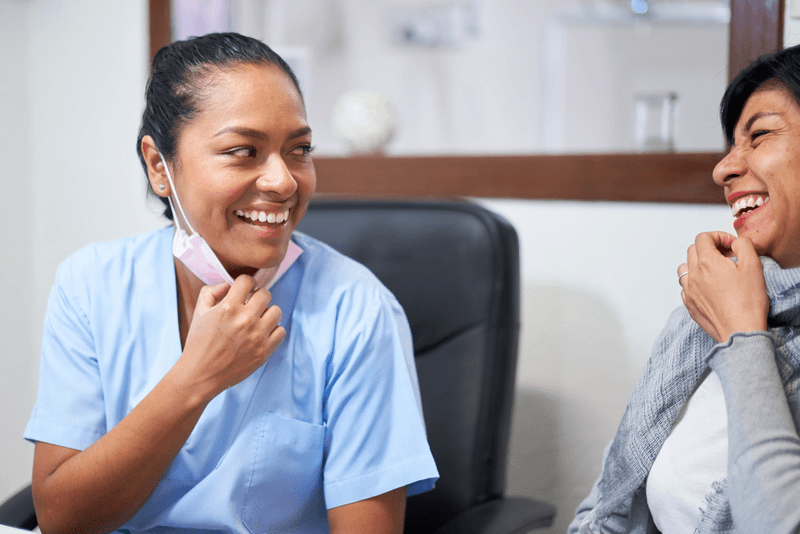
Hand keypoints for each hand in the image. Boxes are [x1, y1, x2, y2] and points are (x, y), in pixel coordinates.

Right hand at [180, 276, 284, 396]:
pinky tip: (261, 334)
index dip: (244, 284)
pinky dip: (273, 331)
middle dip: (257, 297)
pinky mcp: (264, 351)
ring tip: (257, 321)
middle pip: (266, 294)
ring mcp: (257, 336)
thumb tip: (229, 284)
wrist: (201, 375)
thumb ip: (212, 291)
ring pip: (276, 311)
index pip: (248, 280)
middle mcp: (245, 320)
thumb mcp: (200, 311)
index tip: (242, 292)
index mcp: (228, 307)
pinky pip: (281, 331)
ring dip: (267, 313)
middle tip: (249, 307)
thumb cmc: (199, 342)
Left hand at [678, 231, 767, 342]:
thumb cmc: (748, 300)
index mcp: (706, 262)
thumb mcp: (753, 265)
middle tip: (727, 257)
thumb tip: (735, 242)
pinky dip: (695, 282)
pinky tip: (710, 288)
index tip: (732, 245)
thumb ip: (743, 245)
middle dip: (709, 248)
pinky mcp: (689, 305)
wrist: (740, 331)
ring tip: (715, 271)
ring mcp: (688, 290)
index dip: (718, 236)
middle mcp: (693, 275)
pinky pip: (685, 287)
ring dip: (698, 264)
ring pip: (685, 268)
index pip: (703, 237)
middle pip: (692, 250)